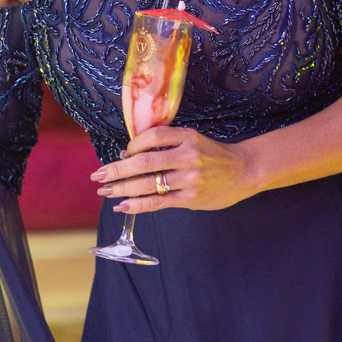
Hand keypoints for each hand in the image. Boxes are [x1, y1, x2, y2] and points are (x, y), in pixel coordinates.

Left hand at [92, 125, 252, 212]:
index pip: (152, 137)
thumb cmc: (212, 155)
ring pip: (147, 184)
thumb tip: (129, 154)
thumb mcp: (193, 139)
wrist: (244, 171)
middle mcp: (188, 156)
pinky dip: (137, 204)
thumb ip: (166, 144)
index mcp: (187, 137)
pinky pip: (158, 202)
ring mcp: (189, 179)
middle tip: (97, 175)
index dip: (133, 145)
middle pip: (144, 162)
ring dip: (121, 188)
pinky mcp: (190, 198)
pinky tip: (122, 205)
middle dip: (116, 170)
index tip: (123, 153)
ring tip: (104, 190)